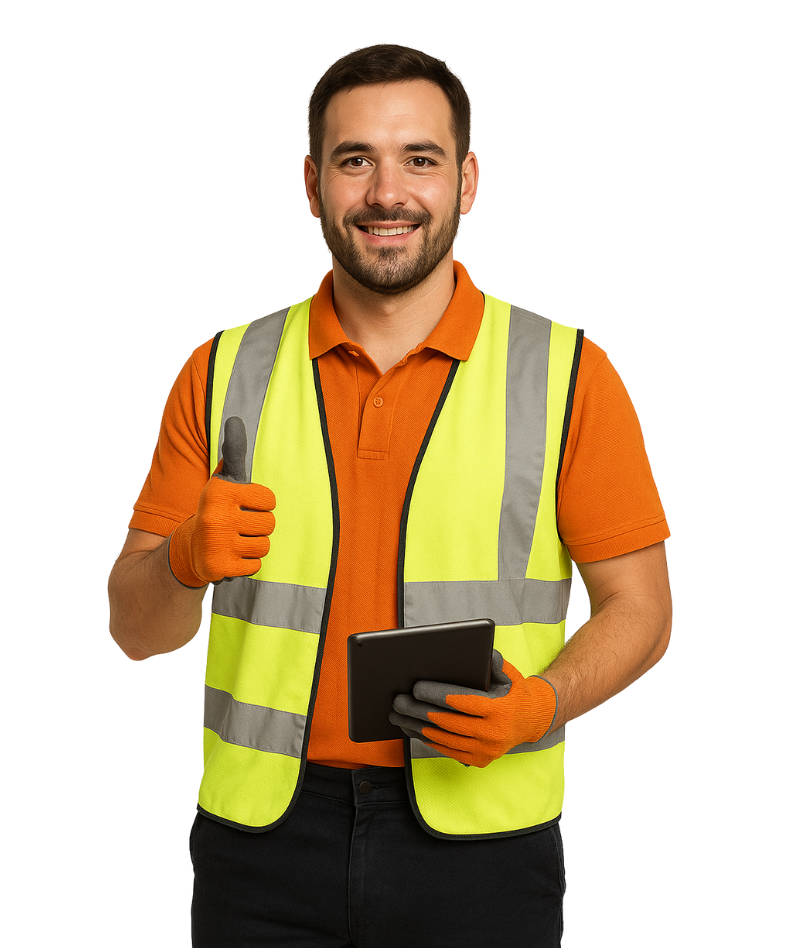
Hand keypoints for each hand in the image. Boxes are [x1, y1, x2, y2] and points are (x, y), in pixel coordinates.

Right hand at [168, 417, 275, 586]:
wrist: (188, 549)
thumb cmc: (216, 510)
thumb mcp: (222, 482)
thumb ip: (233, 454)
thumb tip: (234, 420)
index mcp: (220, 492)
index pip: (270, 500)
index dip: (262, 505)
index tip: (245, 506)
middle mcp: (215, 516)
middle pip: (269, 524)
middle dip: (259, 527)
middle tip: (240, 527)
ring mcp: (217, 543)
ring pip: (264, 545)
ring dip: (254, 545)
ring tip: (237, 541)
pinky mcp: (220, 567)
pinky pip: (255, 566)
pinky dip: (247, 564)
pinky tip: (232, 556)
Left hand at [389, 650, 557, 767]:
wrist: (530, 721)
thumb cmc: (513, 692)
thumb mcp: (509, 674)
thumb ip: (495, 662)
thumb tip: (482, 650)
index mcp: (499, 710)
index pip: (462, 702)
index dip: (437, 695)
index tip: (416, 688)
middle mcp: (493, 734)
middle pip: (447, 722)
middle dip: (419, 711)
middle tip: (398, 701)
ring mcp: (485, 751)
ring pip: (443, 739)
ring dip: (416, 727)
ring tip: (397, 714)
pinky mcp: (478, 761)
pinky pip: (446, 751)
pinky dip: (426, 739)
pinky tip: (411, 728)